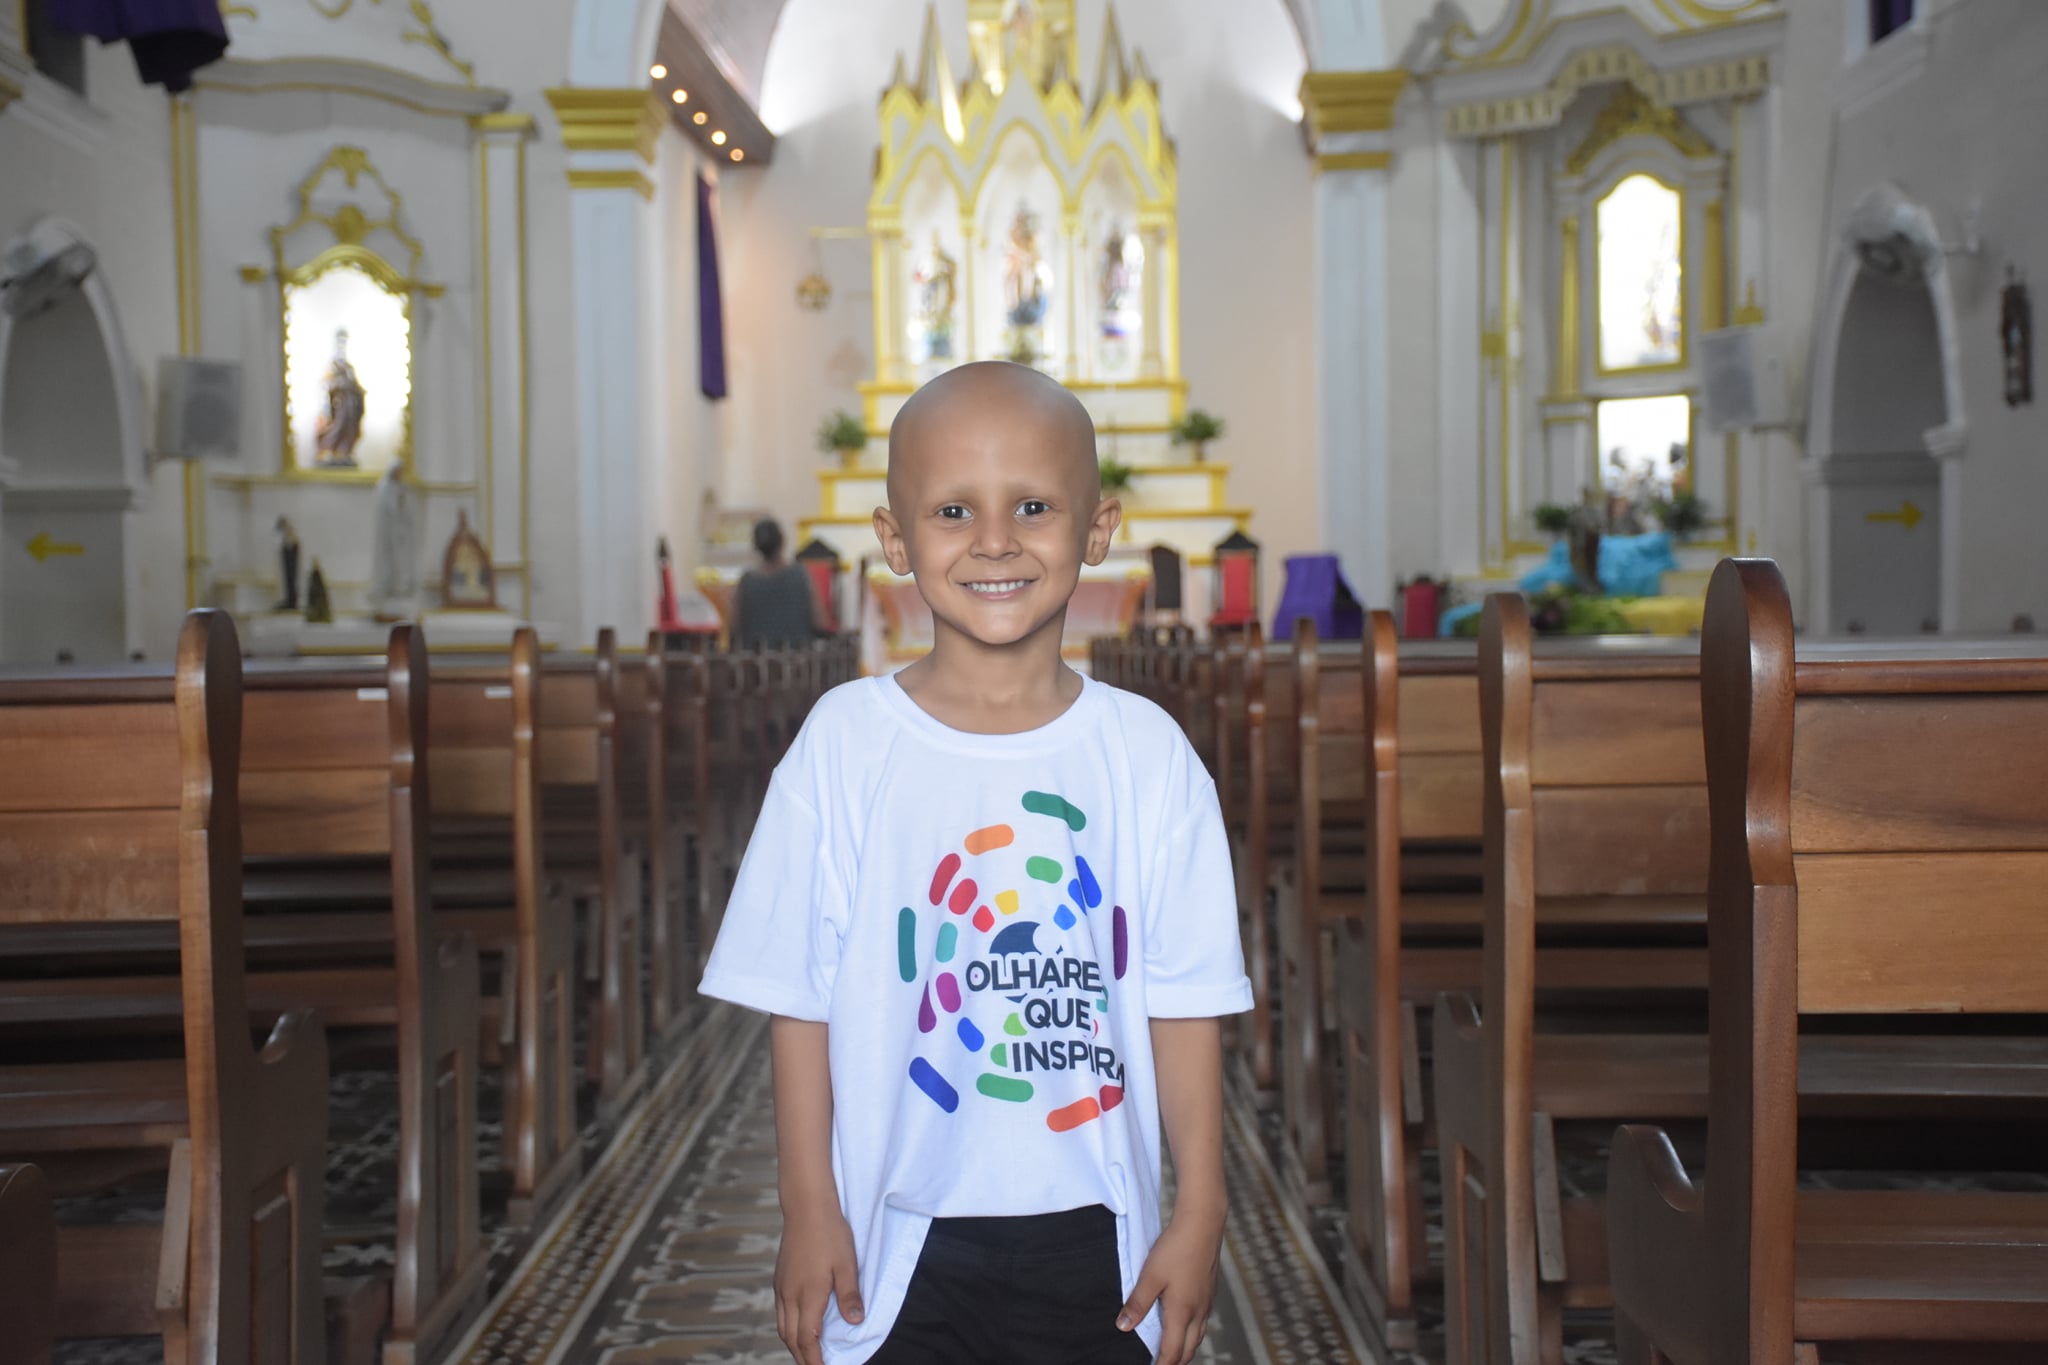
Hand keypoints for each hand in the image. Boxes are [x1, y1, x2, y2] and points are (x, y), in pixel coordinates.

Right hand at [774, 1196, 864, 1364]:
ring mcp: (781, 1287)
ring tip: (807, 1353)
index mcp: (808, 1295)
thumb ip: (849, 1295)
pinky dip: (789, 1327)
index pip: (807, 1339)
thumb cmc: (830, 1234)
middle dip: (802, 1357)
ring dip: (794, 1344)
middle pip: (791, 1338)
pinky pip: (780, 1312)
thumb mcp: (847, 1264)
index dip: (814, 1359)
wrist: (806, 1207)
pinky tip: (799, 1325)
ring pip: (782, 1327)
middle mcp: (790, 1295)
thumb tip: (855, 1322)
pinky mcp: (779, 1278)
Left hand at [1116, 1214, 1220, 1364]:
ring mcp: (1207, 1302)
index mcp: (1182, 1312)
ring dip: (1185, 1349)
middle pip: (1189, 1349)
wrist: (1203, 1224)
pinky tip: (1185, 1324)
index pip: (1173, 1351)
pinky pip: (1203, 1322)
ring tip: (1172, 1352)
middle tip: (1161, 1364)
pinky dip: (1193, 1333)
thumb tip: (1123, 1326)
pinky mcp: (1210, 1291)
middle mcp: (1198, 1312)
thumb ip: (1137, 1303)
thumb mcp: (1151, 1275)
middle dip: (1175, 1361)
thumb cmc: (1176, 1248)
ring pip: (1198, 1337)